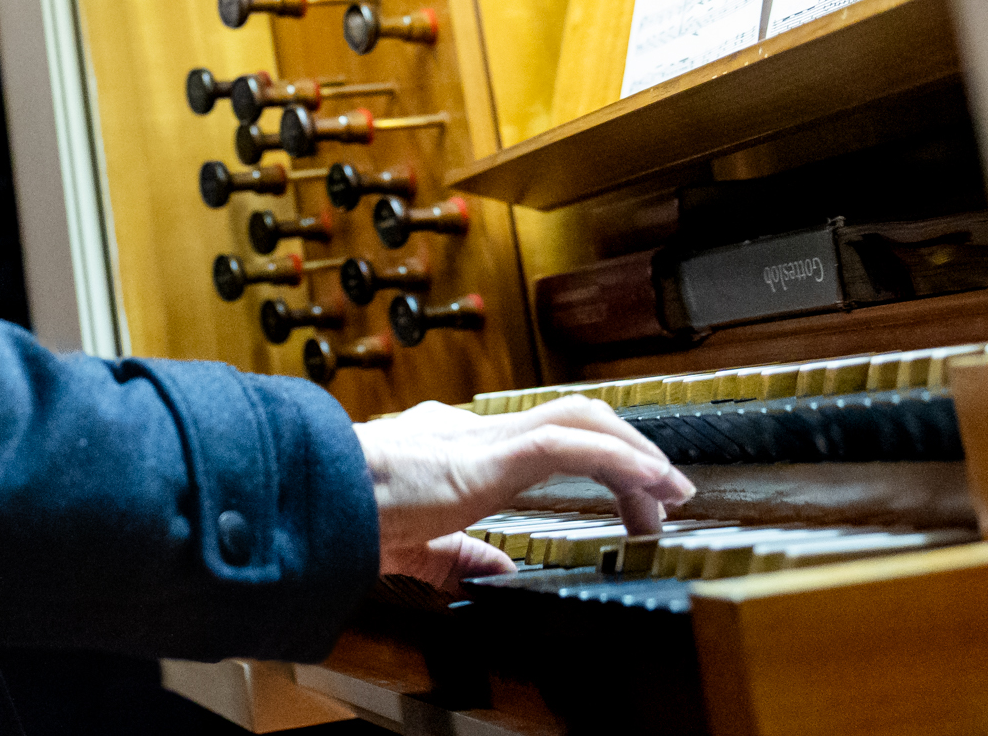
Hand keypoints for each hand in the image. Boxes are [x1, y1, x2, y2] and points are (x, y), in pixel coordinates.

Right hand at [354, 395, 694, 589]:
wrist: (315, 497)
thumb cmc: (347, 515)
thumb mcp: (416, 544)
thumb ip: (456, 555)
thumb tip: (492, 570)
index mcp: (455, 447)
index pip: (540, 436)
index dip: (594, 457)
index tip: (631, 497)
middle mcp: (474, 430)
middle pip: (573, 417)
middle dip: (628, 450)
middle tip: (666, 496)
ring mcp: (484, 436)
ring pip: (582, 419)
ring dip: (636, 454)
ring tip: (672, 493)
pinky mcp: (491, 455)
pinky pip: (573, 445)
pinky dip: (620, 461)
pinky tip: (650, 487)